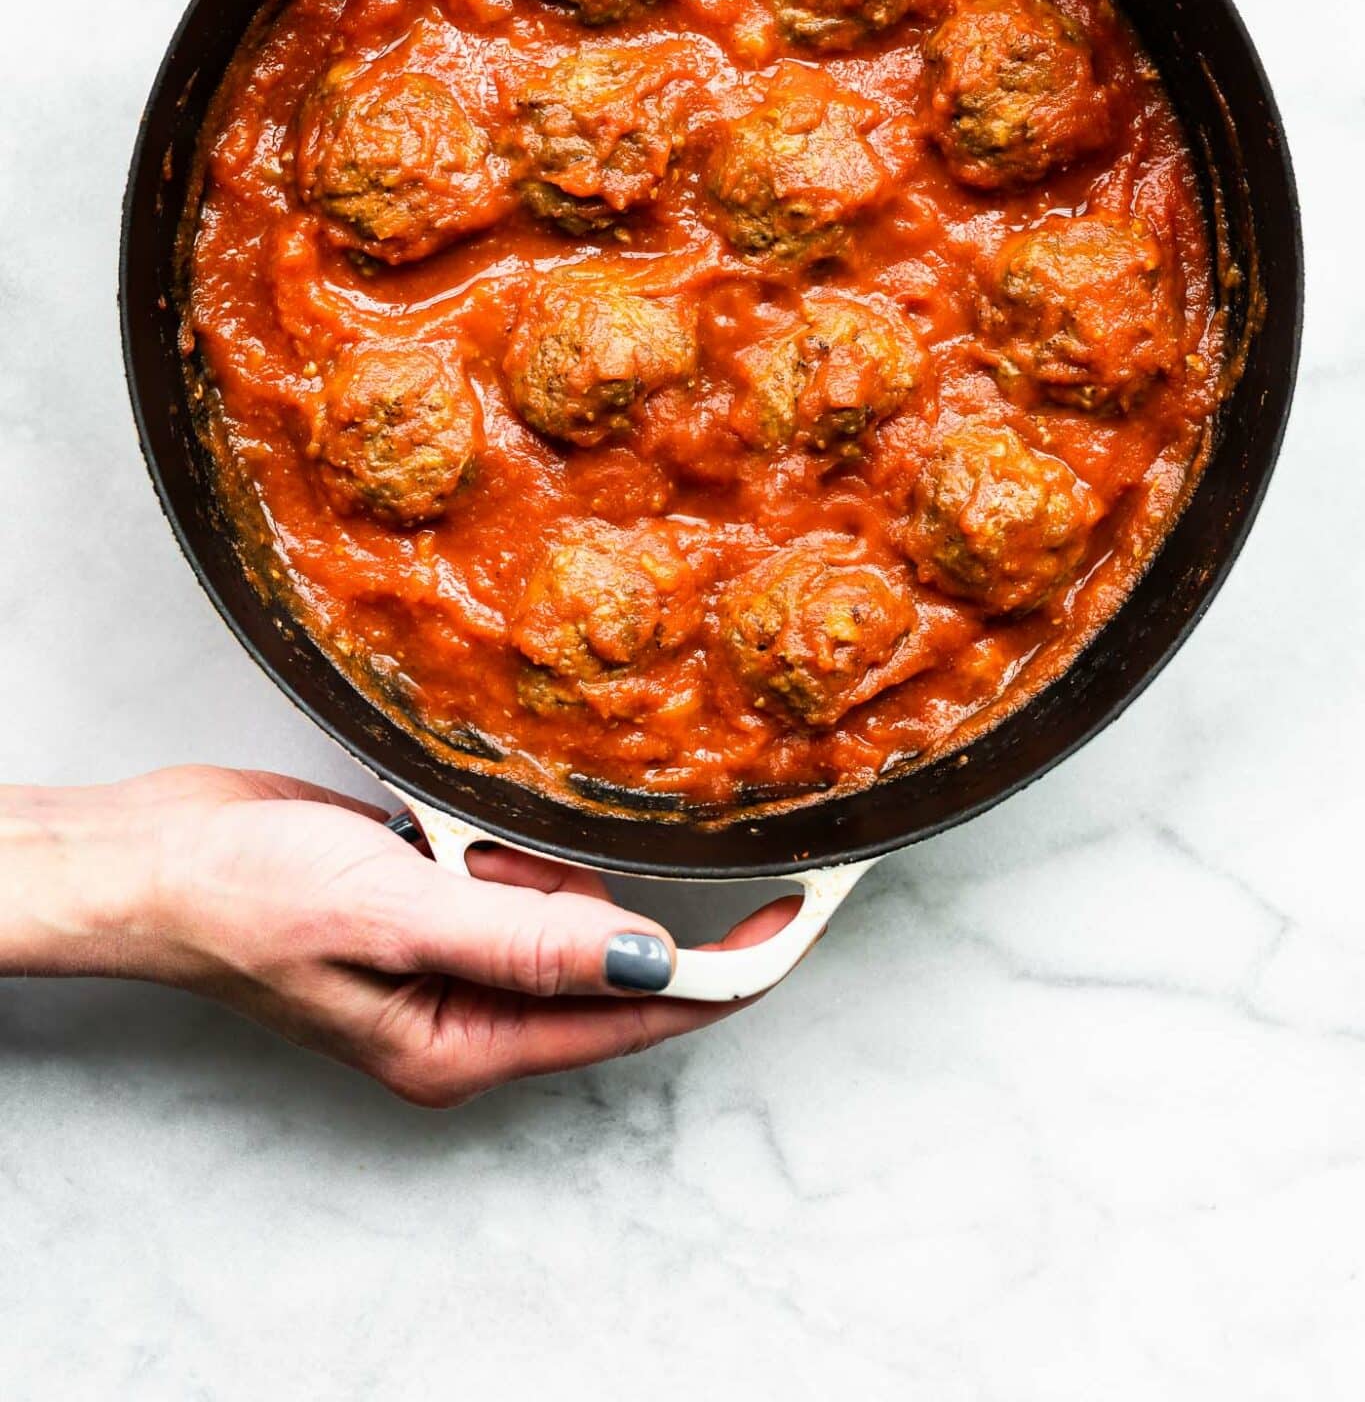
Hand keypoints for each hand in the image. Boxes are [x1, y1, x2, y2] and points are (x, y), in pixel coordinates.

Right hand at [0, 765, 794, 1105]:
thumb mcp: (396, 919)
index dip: (726, 971)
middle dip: (652, 898)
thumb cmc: (249, 900)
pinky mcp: (432, 894)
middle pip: (608, 958)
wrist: (155, 858)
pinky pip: (513, 867)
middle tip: (722, 838)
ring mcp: (450, 949)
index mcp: (467, 1042)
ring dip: (569, 857)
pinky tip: (498, 805)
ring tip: (546, 819)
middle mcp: (470, 1005)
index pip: (635, 1012)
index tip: (802, 922)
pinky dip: (521, 834)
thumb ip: (523, 940)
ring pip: (563, 902)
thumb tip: (647, 958)